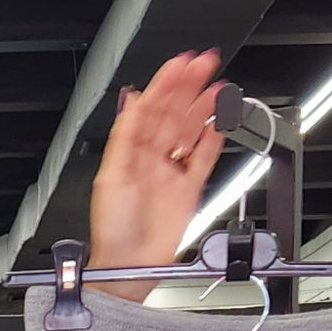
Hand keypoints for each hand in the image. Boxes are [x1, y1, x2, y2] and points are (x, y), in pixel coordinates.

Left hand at [88, 49, 228, 298]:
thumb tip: (133, 101)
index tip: (181, 64)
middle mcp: (152, 158)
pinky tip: (220, 120)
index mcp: (131, 151)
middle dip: (190, 87)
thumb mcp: (111, 175)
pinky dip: (213, 138)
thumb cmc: (112, 229)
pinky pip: (204, 157)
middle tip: (207, 64)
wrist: (129, 266)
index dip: (167, 84)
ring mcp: (172, 172)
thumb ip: (125, 135)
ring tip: (219, 86)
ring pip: (192, 130)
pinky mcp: (188, 189)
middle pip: (175, 114)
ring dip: (205, 107)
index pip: (152, 108)